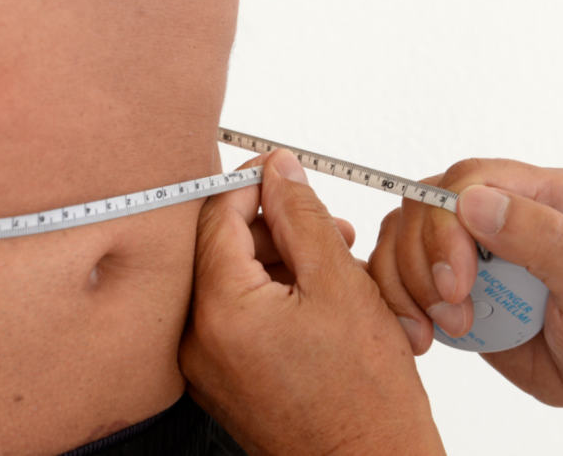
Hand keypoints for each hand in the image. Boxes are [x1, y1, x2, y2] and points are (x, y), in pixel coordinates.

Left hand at [179, 150, 445, 455]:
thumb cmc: (365, 393)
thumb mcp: (340, 284)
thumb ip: (303, 216)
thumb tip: (279, 169)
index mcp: (221, 311)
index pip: (218, 216)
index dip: (252, 182)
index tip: (283, 168)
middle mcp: (197, 340)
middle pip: (220, 247)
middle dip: (273, 224)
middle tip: (324, 224)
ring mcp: (206, 364)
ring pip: (231, 280)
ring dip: (277, 258)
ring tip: (331, 261)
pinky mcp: (222, 378)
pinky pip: (236, 315)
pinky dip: (271, 293)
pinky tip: (315, 294)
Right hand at [369, 159, 562, 454]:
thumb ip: (544, 239)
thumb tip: (472, 203)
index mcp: (547, 194)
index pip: (471, 180)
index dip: (448, 225)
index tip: (458, 284)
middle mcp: (503, 212)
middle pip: (424, 206)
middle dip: (425, 262)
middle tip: (455, 315)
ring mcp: (472, 250)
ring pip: (401, 238)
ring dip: (408, 286)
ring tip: (446, 330)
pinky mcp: (451, 286)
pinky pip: (398, 276)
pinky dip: (396, 305)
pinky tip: (421, 337)